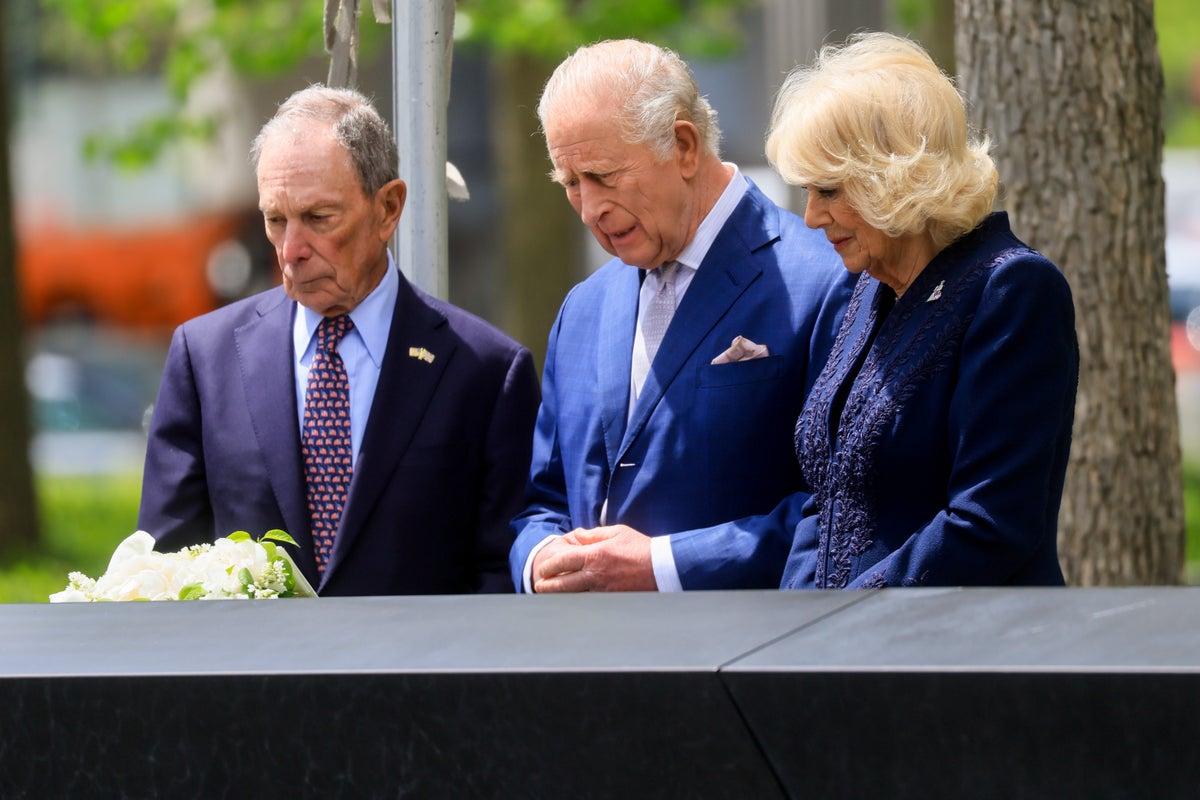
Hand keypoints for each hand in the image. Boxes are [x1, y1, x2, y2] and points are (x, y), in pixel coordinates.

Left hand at [533, 525, 656, 592]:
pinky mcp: (612, 601)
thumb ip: (594, 535)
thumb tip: (577, 535)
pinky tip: (572, 603)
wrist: (663, 568)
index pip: (563, 561)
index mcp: (594, 555)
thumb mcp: (617, 532)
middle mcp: (595, 575)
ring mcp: (603, 590)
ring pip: (574, 596)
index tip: (543, 569)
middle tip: (539, 586)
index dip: (549, 566)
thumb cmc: (641, 547)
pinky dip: (578, 602)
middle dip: (548, 586)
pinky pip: (589, 603)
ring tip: (550, 596)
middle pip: (563, 584)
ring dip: (560, 597)